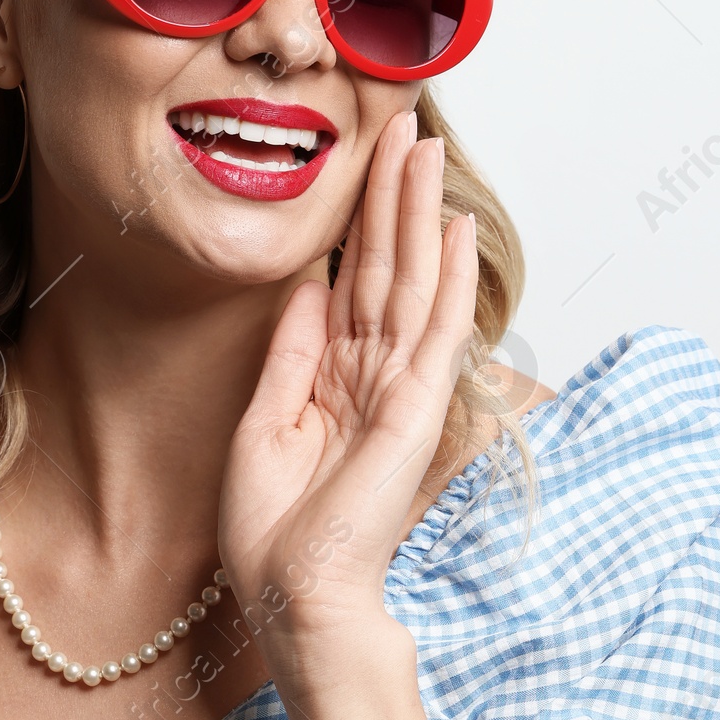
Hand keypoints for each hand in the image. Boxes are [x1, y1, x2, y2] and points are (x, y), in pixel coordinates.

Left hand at [218, 111, 477, 669]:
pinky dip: (446, 276)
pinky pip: (434, 330)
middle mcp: (373, 376)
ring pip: (412, 281)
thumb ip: (291, 354)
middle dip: (393, 195)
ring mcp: (400, 389)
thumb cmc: (276, 535)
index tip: (362, 162)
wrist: (296, 597)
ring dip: (420, 212)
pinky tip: (454, 225)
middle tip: (404, 123)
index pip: (352, 283)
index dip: (358, 222)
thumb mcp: (265, 425)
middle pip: (386, 267)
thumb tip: (308, 284)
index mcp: (335, 381)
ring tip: (427, 148)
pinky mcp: (415, 409)